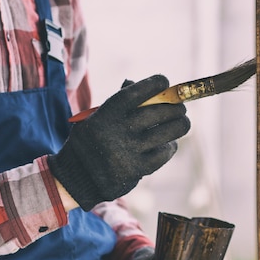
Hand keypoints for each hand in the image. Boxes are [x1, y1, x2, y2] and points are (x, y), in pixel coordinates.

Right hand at [48, 75, 189, 210]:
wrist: (78, 176)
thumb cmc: (91, 140)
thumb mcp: (95, 117)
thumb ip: (119, 103)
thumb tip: (147, 86)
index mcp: (107, 113)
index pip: (137, 92)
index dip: (155, 84)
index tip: (165, 82)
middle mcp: (118, 130)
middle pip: (159, 111)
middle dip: (176, 107)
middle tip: (181, 108)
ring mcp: (129, 150)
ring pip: (168, 131)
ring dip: (180, 125)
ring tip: (182, 123)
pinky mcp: (136, 169)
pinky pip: (163, 153)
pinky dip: (170, 147)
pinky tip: (169, 144)